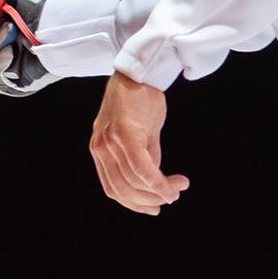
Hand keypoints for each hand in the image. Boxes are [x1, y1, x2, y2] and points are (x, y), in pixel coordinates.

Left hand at [89, 71, 189, 213]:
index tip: (154, 208)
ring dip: (158, 192)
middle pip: (122, 190)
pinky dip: (157, 182)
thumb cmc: (141, 98)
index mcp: (100, 150)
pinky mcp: (124, 134)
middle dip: (148, 201)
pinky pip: (141, 168)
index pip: (113, 188)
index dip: (134, 204)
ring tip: (178, 188)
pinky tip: (171, 187)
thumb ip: (144, 156)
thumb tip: (153, 180)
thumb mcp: (141, 133)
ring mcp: (109, 141)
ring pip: (133, 181)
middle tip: (171, 198)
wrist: (140, 70)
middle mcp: (100, 148)